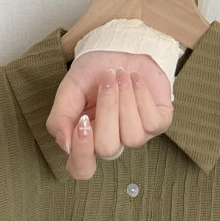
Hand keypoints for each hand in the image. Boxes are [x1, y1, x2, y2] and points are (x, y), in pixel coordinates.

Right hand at [45, 51, 173, 179]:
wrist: (121, 51)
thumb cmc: (93, 75)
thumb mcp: (69, 91)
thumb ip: (60, 118)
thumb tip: (65, 144)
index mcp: (87, 140)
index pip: (82, 169)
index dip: (82, 153)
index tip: (83, 122)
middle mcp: (113, 142)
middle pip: (108, 148)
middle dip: (107, 109)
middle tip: (106, 80)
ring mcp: (137, 135)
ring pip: (132, 137)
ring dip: (125, 100)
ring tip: (121, 75)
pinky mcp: (159, 123)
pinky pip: (152, 122)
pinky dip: (142, 96)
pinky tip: (135, 79)